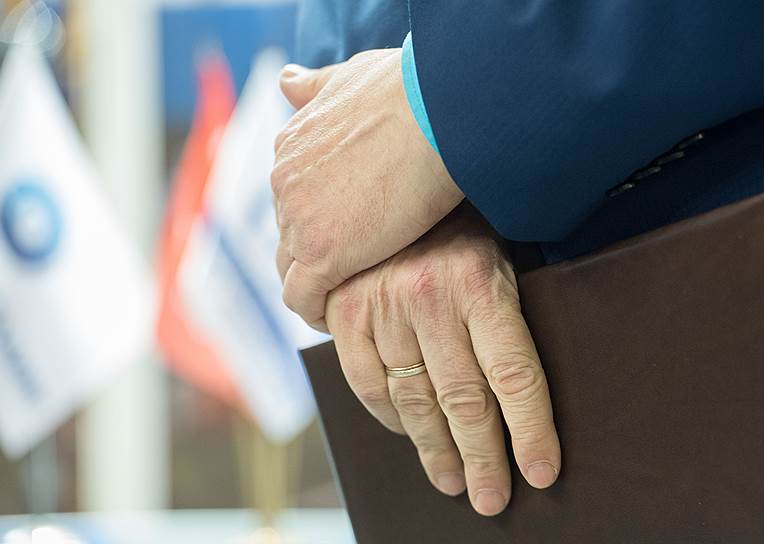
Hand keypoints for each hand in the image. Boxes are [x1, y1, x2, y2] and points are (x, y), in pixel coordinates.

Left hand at [273, 49, 462, 331]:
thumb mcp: (351, 76)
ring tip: (341, 301)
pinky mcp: (322, 256)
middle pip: (289, 232)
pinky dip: (315, 313)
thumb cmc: (409, 90)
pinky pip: (302, 299)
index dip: (315, 216)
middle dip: (313, 250)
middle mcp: (284, 182)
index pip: (292, 195)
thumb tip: (288, 81)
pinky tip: (338, 321)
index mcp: (292, 144)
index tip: (342, 231)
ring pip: (291, 267)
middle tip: (346, 271)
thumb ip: (317, 85)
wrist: (437, 114)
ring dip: (312, 285)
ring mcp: (299, 222)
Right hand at [325, 204, 560, 515]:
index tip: (541, 472)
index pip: (514, 375)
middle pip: (466, 400)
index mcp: (480, 281)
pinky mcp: (345, 311)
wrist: (396, 160)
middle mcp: (430, 297)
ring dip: (438, 451)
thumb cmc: (466, 215)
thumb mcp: (502, 247)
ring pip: (416, 401)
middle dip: (484, 459)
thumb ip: (509, 311)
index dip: (530, 431)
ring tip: (457, 484)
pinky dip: (391, 419)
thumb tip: (527, 389)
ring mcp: (382, 305)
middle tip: (494, 498)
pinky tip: (411, 439)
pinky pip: (369, 383)